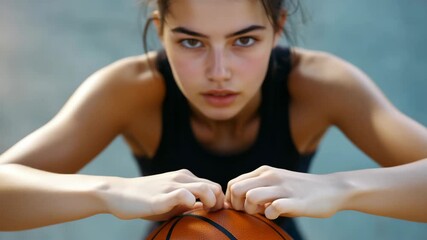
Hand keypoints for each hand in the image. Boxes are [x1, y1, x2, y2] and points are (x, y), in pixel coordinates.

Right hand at [98, 169, 223, 220]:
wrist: (117, 193)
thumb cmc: (145, 200)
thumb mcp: (170, 200)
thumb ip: (187, 202)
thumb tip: (206, 210)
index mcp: (185, 178)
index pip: (213, 185)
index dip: (219, 200)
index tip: (215, 213)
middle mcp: (181, 177)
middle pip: (214, 186)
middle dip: (219, 203)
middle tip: (212, 216)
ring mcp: (172, 185)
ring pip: (204, 188)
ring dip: (210, 202)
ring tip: (204, 213)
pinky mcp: (161, 195)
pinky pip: (183, 195)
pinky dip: (191, 202)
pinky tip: (187, 210)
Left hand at [225, 165, 346, 218]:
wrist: (332, 189)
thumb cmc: (299, 190)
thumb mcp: (275, 184)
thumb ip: (257, 189)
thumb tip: (233, 204)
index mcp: (264, 171)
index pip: (233, 184)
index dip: (232, 200)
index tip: (243, 208)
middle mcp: (271, 176)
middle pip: (237, 189)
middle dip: (238, 205)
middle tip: (250, 212)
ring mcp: (283, 187)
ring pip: (251, 196)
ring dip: (252, 210)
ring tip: (263, 213)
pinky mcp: (296, 200)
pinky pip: (274, 208)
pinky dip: (270, 214)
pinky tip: (276, 215)